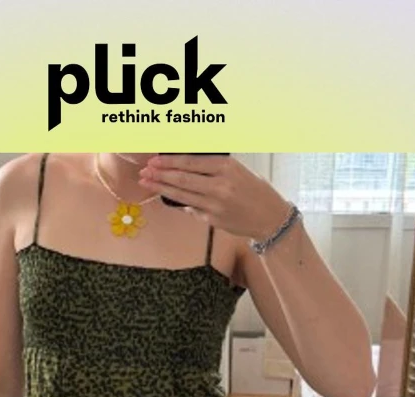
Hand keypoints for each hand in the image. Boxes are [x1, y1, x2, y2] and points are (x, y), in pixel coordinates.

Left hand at [138, 154, 291, 241]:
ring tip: (147, 182)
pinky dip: (179, 201)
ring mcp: (215, 205)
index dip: (170, 161)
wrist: (269, 218)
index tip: (155, 159)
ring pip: (182, 195)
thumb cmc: (254, 191)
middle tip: (145, 171)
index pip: (191, 162)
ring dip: (161, 188)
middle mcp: (220, 185)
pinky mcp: (212, 220)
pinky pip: (190, 208)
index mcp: (227, 167)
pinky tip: (166, 196)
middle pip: (182, 178)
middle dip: (160, 174)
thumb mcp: (237, 170)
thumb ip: (213, 168)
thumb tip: (185, 165)